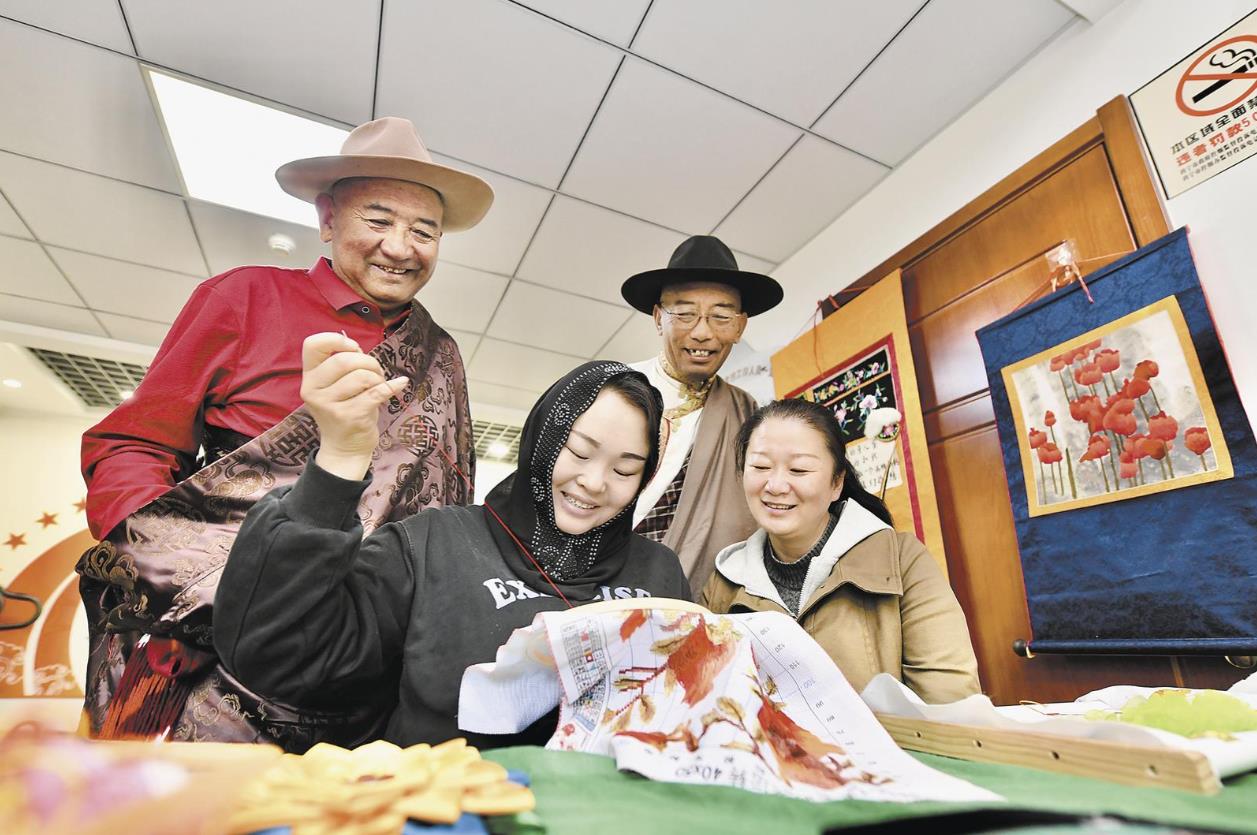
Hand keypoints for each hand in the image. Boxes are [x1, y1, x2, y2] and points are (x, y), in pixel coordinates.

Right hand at [300, 332, 408, 479]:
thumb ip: (341, 366)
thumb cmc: (345, 410)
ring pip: (362, 376)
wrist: (344, 449)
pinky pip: (377, 393)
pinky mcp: (350, 416)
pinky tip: (400, 384)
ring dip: (378, 377)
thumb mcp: (335, 387)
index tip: (354, 347)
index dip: (336, 339)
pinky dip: (392, 386)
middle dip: (368, 361)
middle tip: (376, 373)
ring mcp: (330, 405)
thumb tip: (357, 348)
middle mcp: (314, 390)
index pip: (312, 345)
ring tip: (379, 386)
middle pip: (344, 360)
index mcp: (309, 378)